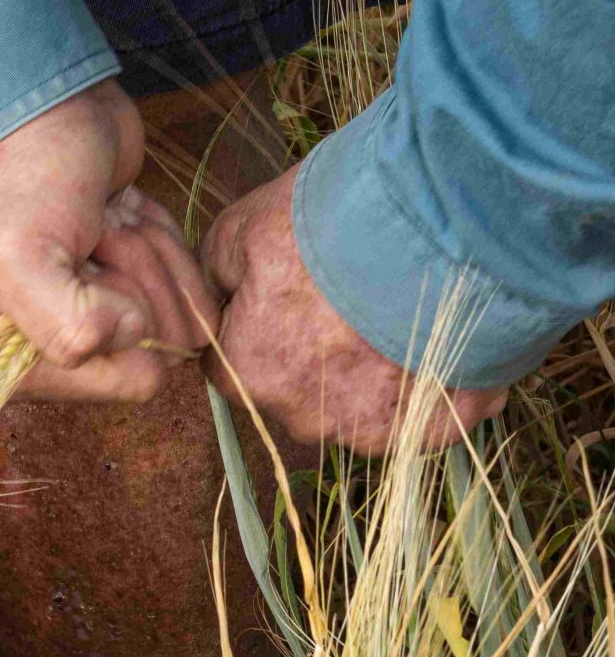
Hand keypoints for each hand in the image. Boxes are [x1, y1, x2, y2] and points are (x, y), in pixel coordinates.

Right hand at [0, 79, 217, 401]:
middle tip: (97, 228)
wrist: (56, 104)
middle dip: (135, 281)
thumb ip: (62, 326)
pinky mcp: (135, 282)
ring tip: (108, 215)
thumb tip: (131, 343)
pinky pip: (186, 291)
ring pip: (172, 323)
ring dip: (151, 256)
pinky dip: (169, 245)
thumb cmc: (25, 174)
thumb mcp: (15, 255)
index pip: (90, 382)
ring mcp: (96, 315)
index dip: (105, 326)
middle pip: (142, 354)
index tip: (82, 265)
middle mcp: (46, 346)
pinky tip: (130, 213)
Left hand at [202, 166, 508, 451]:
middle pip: (296, 391)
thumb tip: (209, 296)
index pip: (231, 368)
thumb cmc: (334, 226)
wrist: (447, 232)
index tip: (283, 294)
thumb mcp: (242, 230)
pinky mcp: (435, 429)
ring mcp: (374, 430)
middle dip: (312, 353)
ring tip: (396, 309)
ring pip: (356, 405)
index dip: (254, 326)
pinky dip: (426, 382)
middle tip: (345, 295)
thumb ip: (212, 277)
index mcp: (252, 374)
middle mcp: (307, 418)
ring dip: (370, 370)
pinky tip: (436, 335)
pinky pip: (419, 413)